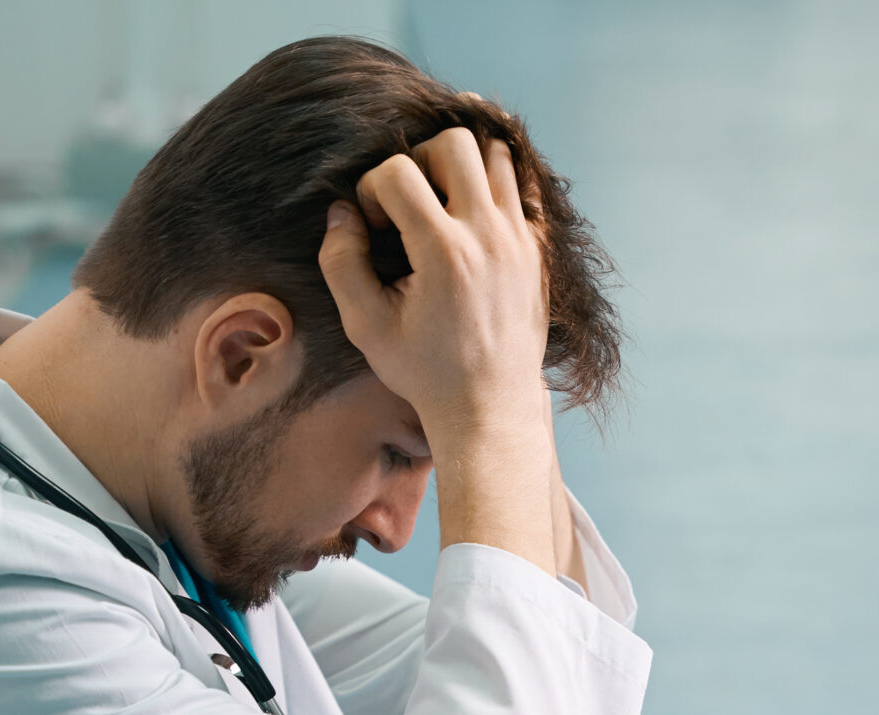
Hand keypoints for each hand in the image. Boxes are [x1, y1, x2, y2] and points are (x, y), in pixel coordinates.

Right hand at [320, 129, 558, 572]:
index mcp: (444, 253)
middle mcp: (489, 236)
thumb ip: (341, 263)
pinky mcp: (537, 249)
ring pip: (497, 154)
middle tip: (409, 203)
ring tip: (441, 200)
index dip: (372, 189)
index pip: (399, 172)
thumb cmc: (425, 372)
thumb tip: (342, 213)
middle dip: (419, 160)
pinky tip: (472, 207)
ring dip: (460, 165)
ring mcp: (520, 239)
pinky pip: (523, 185)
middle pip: (455, 143)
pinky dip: (496, 181)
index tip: (373, 227)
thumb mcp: (366, 327)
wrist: (490, 406)